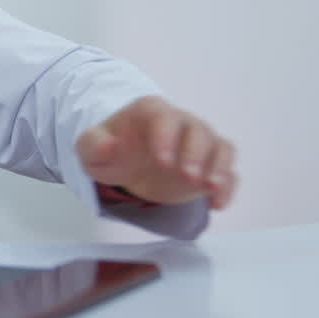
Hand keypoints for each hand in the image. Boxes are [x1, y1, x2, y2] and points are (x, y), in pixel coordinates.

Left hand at [76, 96, 236, 209]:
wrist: (125, 161)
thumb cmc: (110, 149)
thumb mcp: (90, 148)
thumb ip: (93, 144)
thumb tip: (109, 145)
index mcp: (151, 112)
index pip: (164, 118)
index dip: (166, 137)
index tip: (161, 161)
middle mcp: (181, 123)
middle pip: (198, 131)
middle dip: (196, 153)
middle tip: (188, 176)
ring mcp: (198, 144)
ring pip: (220, 147)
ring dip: (219, 167)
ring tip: (211, 188)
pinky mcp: (208, 166)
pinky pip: (228, 171)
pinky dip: (227, 186)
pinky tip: (217, 205)